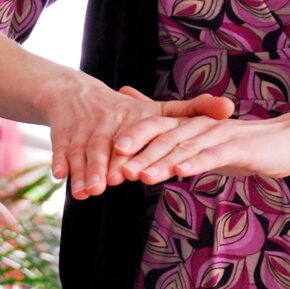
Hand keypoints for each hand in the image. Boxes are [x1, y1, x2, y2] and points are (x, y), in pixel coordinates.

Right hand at [43, 77, 233, 199]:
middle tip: (111, 184)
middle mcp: (105, 124)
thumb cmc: (125, 112)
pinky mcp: (62, 138)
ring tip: (87, 192)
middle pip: (105, 147)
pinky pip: (60, 151)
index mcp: (130, 118)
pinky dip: (59, 162)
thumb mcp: (159, 110)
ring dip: (83, 172)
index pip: (134, 135)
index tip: (134, 169)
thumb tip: (230, 108)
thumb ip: (193, 111)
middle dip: (105, 166)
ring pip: (82, 153)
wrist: (74, 96)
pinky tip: (59, 177)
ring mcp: (82, 132)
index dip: (134, 149)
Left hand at [111, 111, 289, 183]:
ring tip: (141, 176)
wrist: (282, 142)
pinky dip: (196, 164)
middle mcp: (200, 126)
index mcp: (189, 124)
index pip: (155, 129)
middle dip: (140, 155)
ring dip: (162, 163)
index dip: (132, 139)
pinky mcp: (238, 148)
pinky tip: (181, 173)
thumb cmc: (236, 145)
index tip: (108, 155)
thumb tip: (138, 115)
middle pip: (165, 139)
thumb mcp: (199, 141)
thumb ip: (169, 133)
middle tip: (119, 170)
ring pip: (185, 149)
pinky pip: (213, 156)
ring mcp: (219, 135)